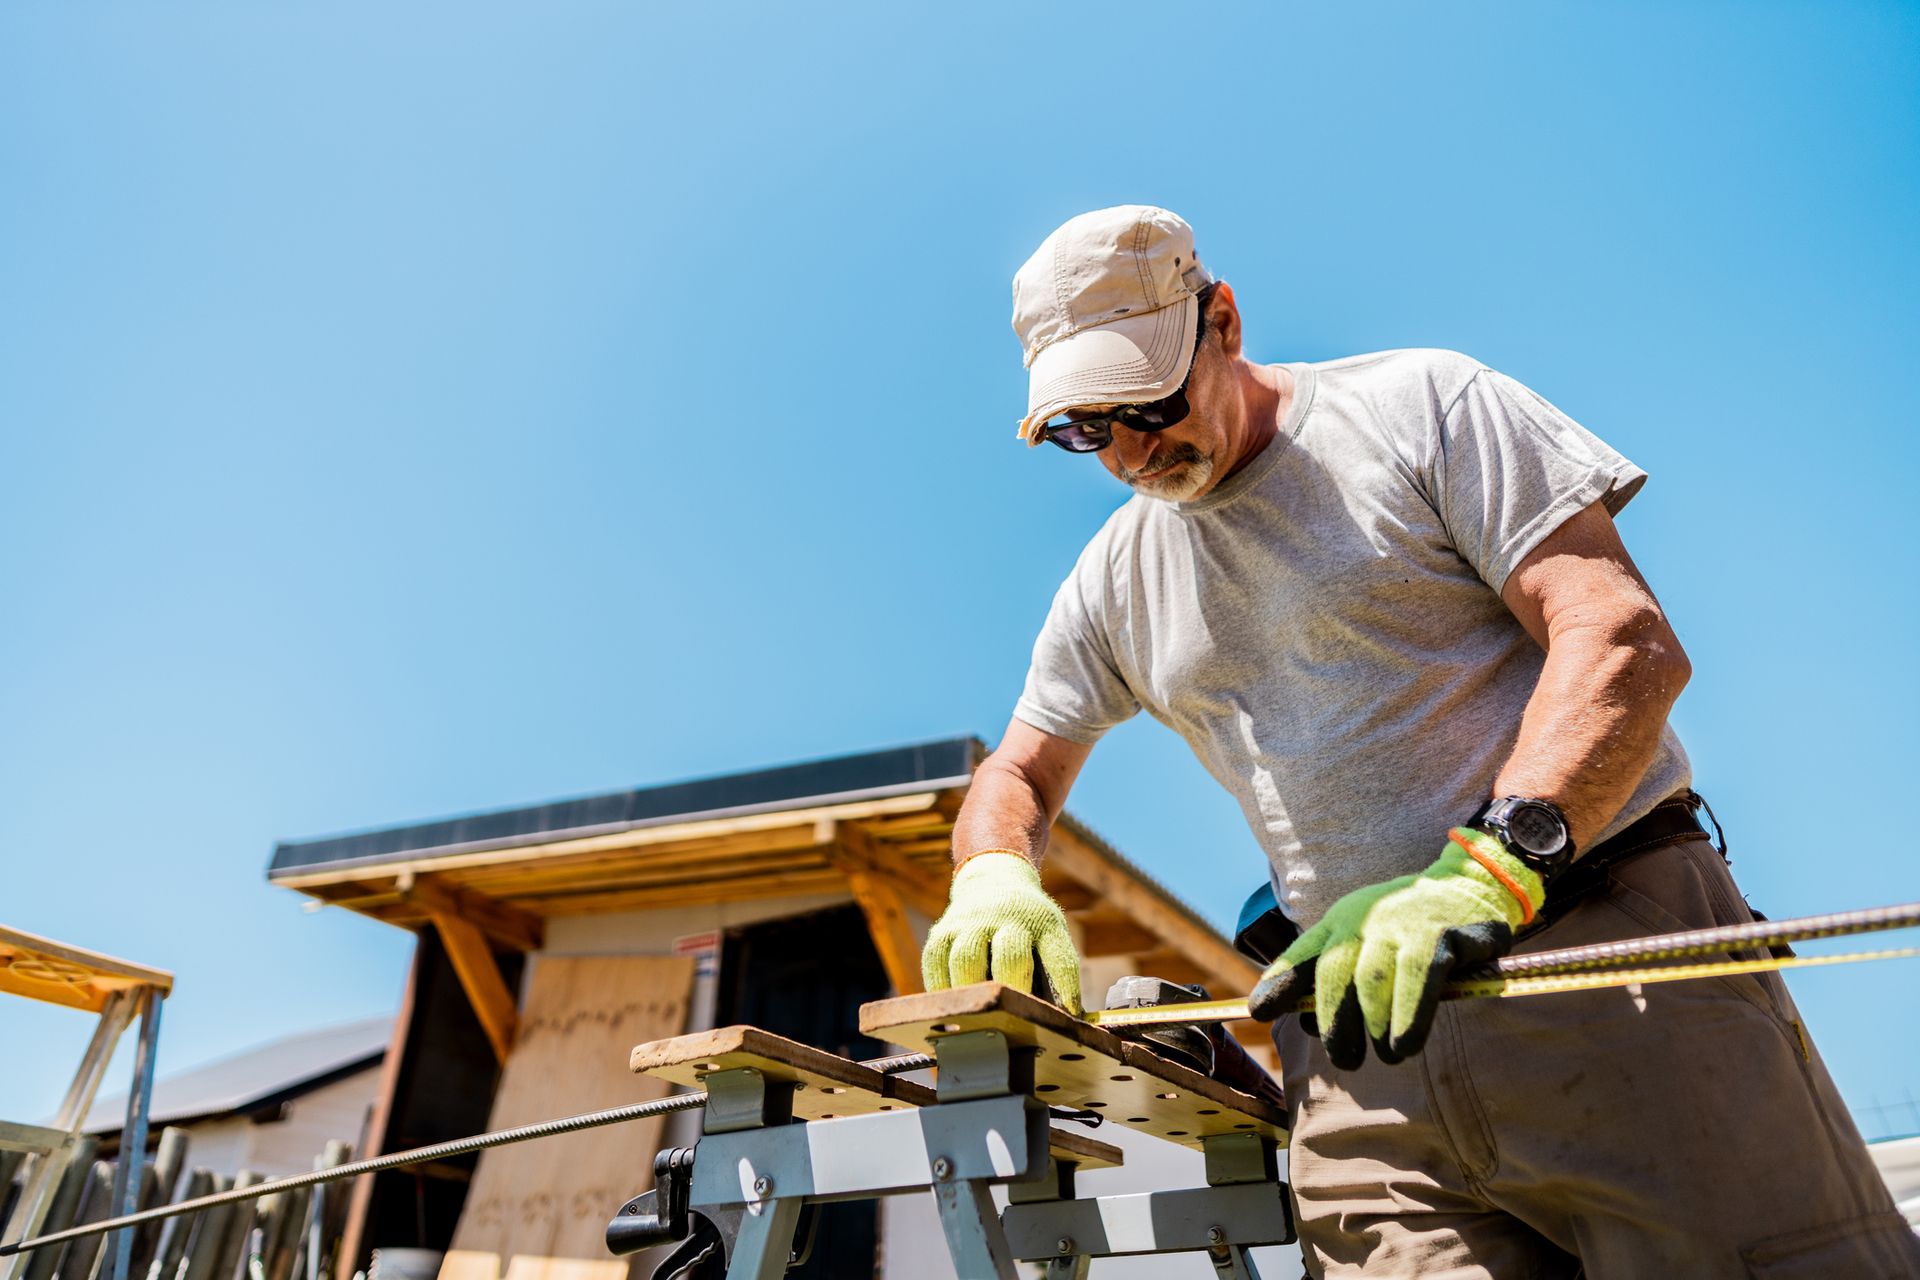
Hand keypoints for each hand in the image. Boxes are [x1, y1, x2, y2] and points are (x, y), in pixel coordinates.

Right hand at [921, 851, 1083, 1015]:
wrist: (993, 879)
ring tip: (976, 1016)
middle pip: (1010, 955)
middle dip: (1012, 990)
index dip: (1065, 989)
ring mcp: (971, 922)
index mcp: (1043, 924)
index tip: (1067, 1016)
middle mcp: (1007, 918)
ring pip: (967, 959)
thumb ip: (1056, 973)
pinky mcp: (943, 930)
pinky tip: (950, 1006)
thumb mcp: (1049, 934)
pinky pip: (935, 960)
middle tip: (1014, 1018)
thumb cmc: (1027, 924)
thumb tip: (1062, 1021)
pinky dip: (940, 987)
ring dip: (972, 992)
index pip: (1059, 957)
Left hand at [1247, 829, 1542, 1067]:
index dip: (1279, 982)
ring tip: (1386, 1055)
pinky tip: (1406, 1043)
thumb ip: (1335, 977)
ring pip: (1373, 980)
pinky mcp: (1438, 934)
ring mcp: (1400, 925)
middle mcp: (1363, 919)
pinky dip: (1409, 1016)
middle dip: (1335, 1021)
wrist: (1468, 887)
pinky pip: (1418, 978)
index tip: (1259, 1012)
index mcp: (1340, 921)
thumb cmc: (1408, 927)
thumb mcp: (1364, 941)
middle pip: (1335, 973)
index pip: (1302, 953)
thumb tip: (1308, 1024)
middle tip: (1346, 1058)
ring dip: (1375, 1026)